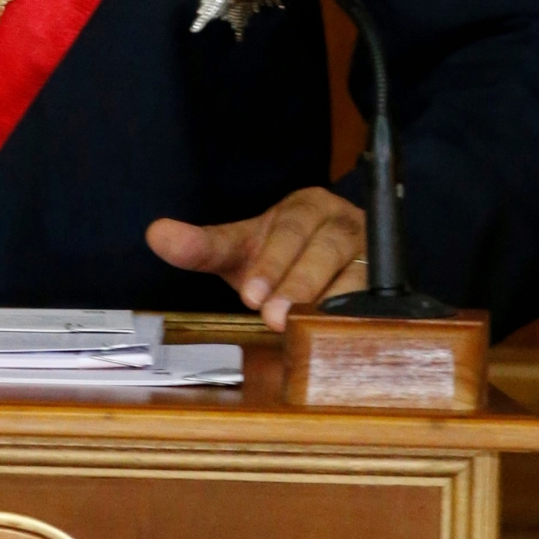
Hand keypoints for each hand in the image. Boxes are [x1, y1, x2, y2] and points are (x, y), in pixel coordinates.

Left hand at [146, 186, 366, 330]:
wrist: (325, 268)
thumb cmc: (281, 256)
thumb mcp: (240, 250)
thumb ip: (201, 247)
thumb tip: (156, 233)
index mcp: (305, 207)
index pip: (290, 228)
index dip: (271, 261)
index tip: (250, 295)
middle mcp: (340, 222)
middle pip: (324, 247)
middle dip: (296, 282)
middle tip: (271, 315)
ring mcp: (367, 252)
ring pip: (354, 271)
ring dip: (325, 300)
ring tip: (298, 325)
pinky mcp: (382, 282)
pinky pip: (375, 297)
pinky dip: (355, 314)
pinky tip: (335, 332)